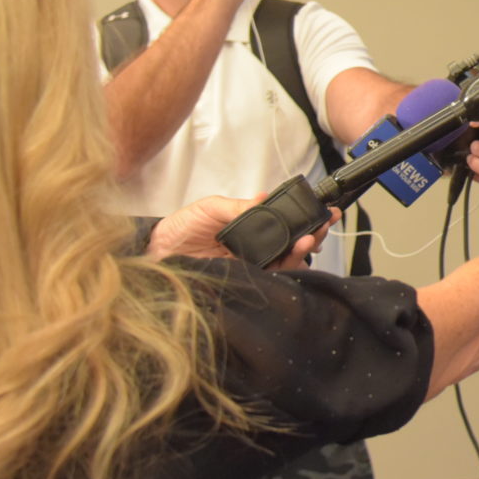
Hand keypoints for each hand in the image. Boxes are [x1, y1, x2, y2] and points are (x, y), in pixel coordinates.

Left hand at [146, 193, 332, 270]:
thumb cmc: (179, 228)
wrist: (155, 252)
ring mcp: (249, 265)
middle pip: (291, 243)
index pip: (285, 222)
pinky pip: (268, 278)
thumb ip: (237, 206)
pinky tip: (292, 259)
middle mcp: (254, 247)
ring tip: (309, 239)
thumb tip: (264, 198)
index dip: (305, 218)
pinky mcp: (243, 280)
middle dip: (312, 233)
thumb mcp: (210, 208)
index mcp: (249, 227)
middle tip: (322, 225)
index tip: (323, 211)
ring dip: (301, 251)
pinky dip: (284, 269)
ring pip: (285, 261)